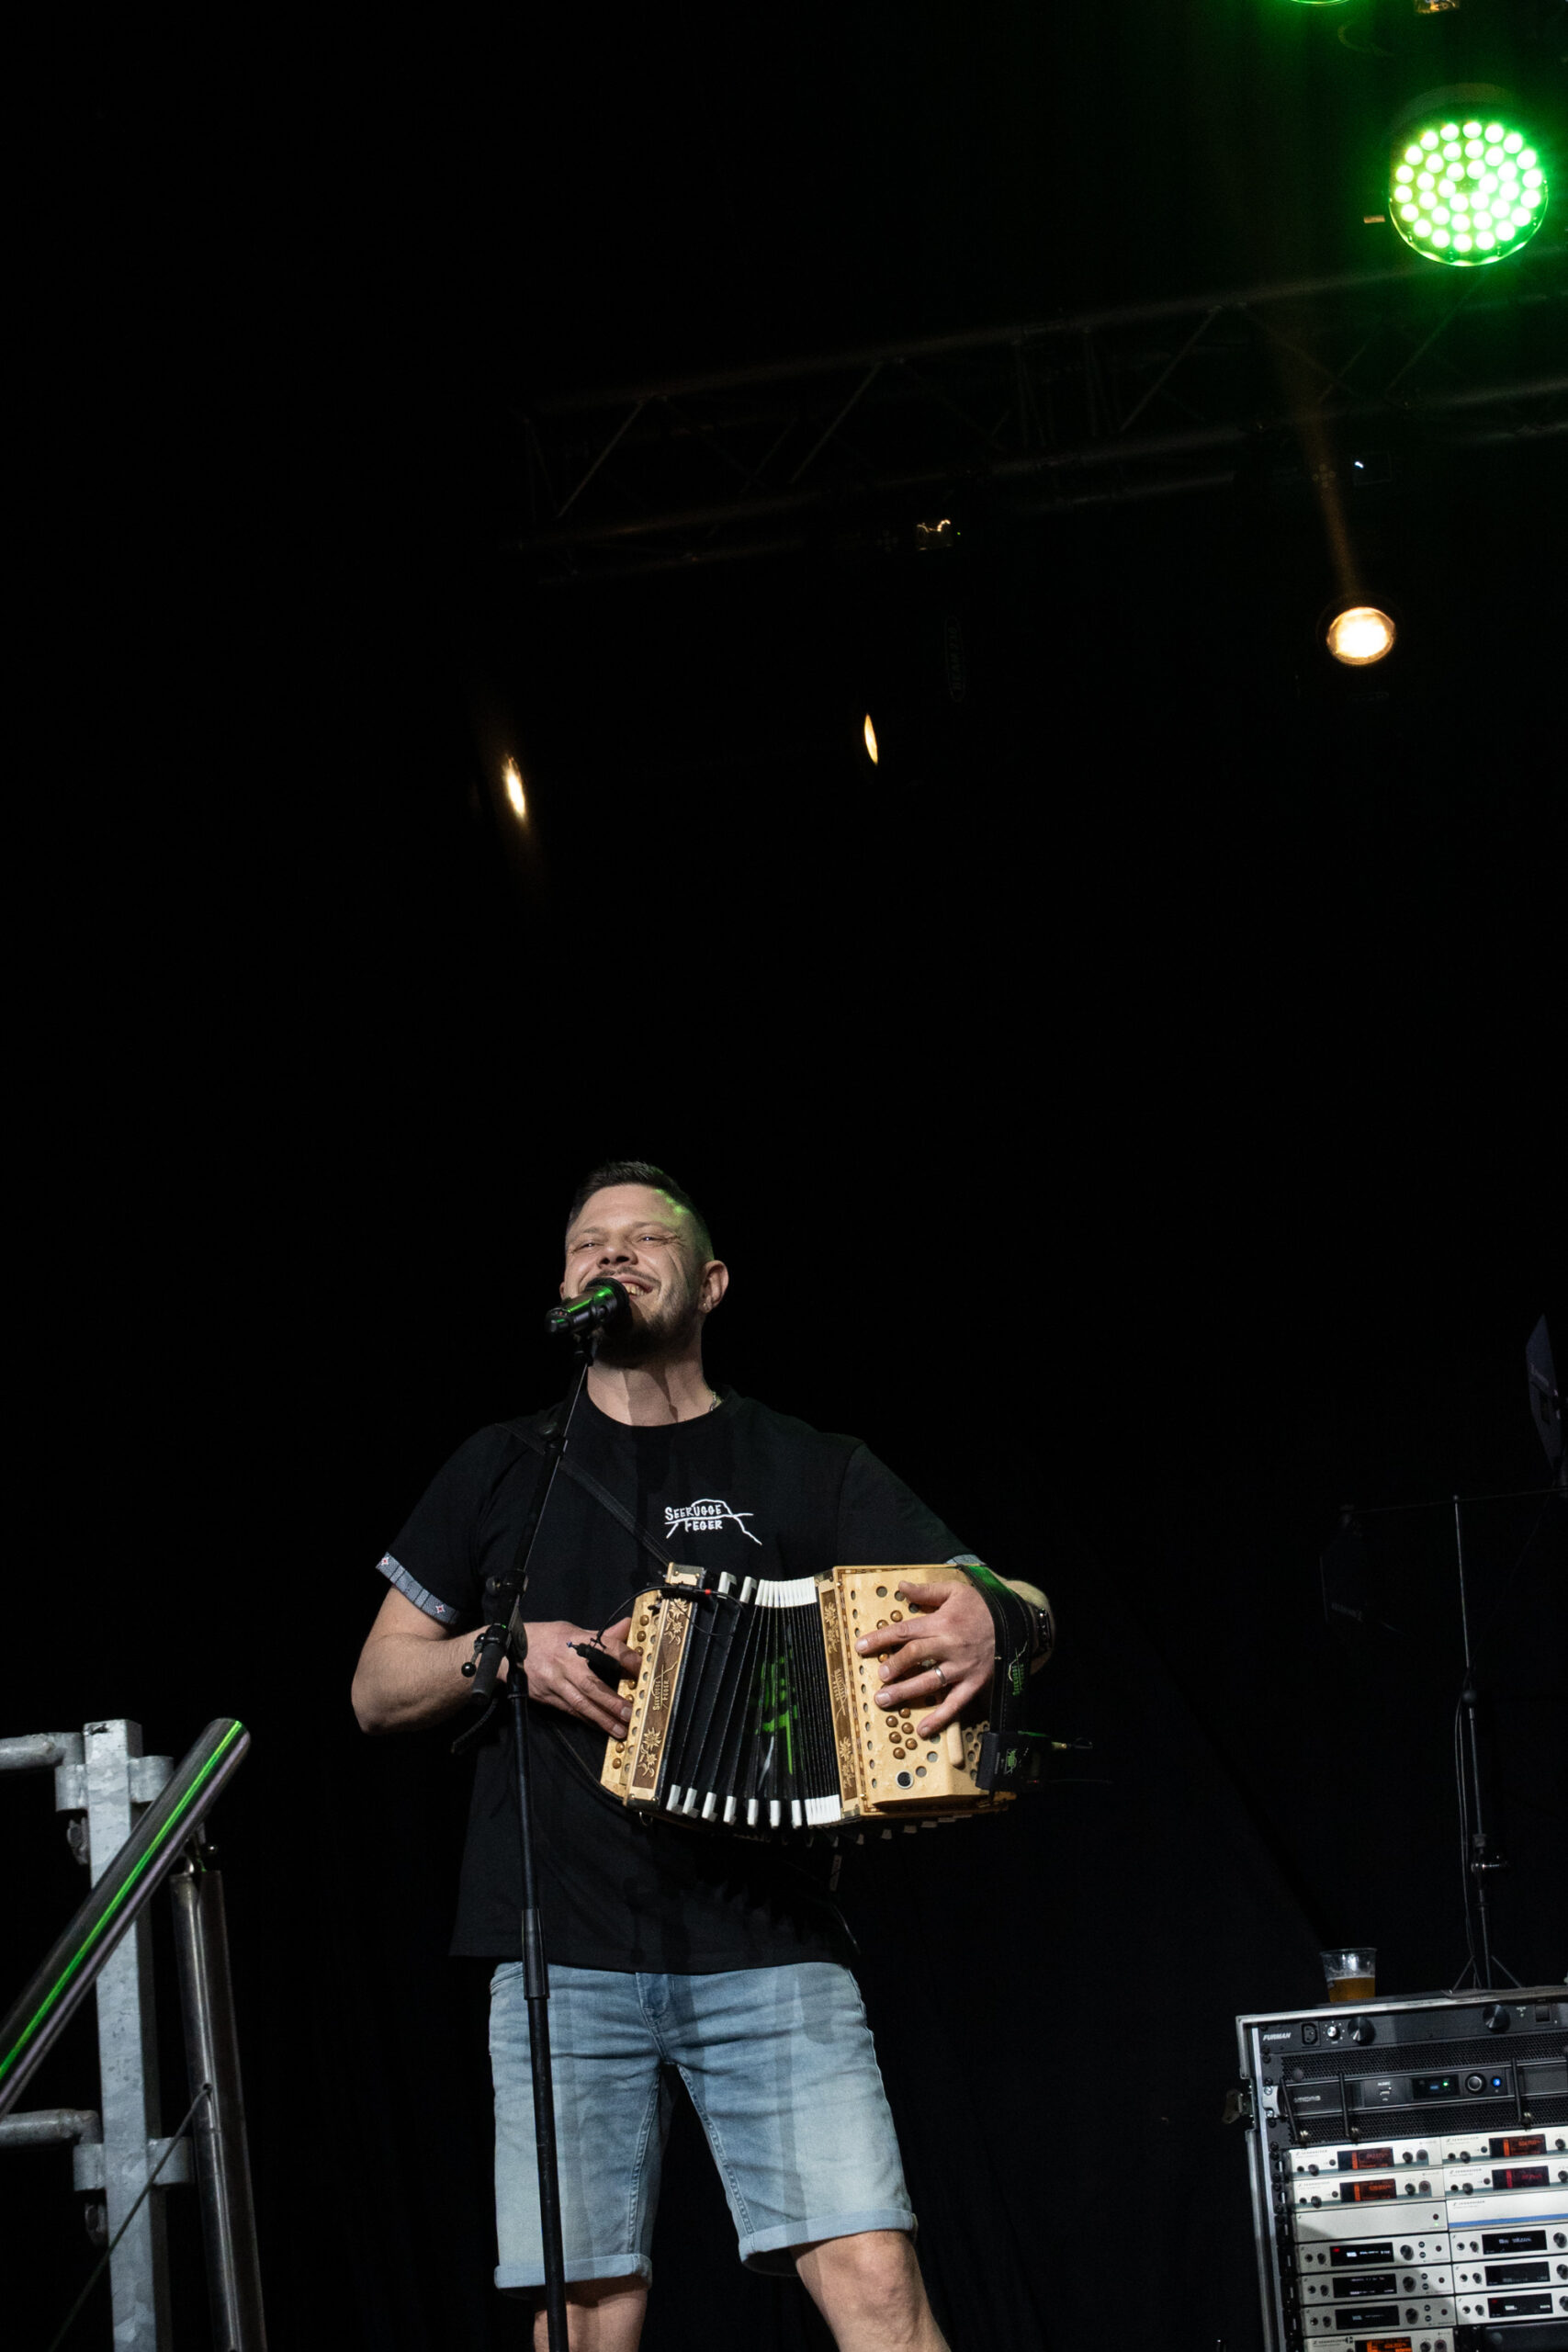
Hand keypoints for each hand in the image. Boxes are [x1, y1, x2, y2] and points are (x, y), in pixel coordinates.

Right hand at [522, 1617, 639, 1737]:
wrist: (509, 1652)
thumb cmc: (545, 1638)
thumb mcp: (571, 1630)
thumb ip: (601, 1634)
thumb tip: (627, 1626)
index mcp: (574, 1641)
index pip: (604, 1646)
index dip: (624, 1657)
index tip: (640, 1667)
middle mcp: (564, 1663)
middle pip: (590, 1684)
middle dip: (611, 1701)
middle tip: (630, 1712)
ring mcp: (554, 1682)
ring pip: (580, 1704)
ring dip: (601, 1718)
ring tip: (620, 1729)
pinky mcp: (548, 1697)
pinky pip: (570, 1711)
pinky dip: (587, 1720)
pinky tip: (601, 1727)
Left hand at [853, 1579, 993, 1737]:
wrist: (1016, 1625)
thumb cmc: (982, 1607)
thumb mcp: (956, 1591)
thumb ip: (927, 1591)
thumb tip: (901, 1587)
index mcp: (941, 1623)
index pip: (904, 1632)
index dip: (880, 1639)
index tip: (860, 1647)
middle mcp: (948, 1646)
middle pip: (914, 1657)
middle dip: (892, 1667)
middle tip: (877, 1677)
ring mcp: (961, 1667)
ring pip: (929, 1682)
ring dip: (905, 1692)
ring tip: (884, 1700)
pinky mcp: (973, 1683)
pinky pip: (955, 1703)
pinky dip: (939, 1718)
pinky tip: (922, 1729)